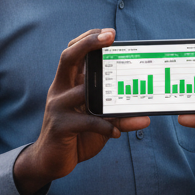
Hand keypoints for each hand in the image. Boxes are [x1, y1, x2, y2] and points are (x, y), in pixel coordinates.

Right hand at [13, 28, 149, 194]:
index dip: (88, 40)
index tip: (109, 33)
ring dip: (108, 96)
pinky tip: (115, 134)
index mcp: (66, 84)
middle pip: (68, 58)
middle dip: (87, 44)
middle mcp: (59, 90)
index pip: (73, 52)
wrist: (50, 161)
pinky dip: (105, 127)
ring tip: (130, 101)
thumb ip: (116, 115)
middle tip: (109, 36)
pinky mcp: (60, 126)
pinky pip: (87, 121)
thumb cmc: (76, 136)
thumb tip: (144, 117)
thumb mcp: (97, 122)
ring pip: (82, 92)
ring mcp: (57, 107)